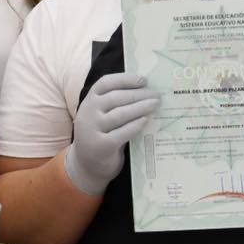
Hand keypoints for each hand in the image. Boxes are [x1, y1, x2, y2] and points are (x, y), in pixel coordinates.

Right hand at [63, 72, 160, 194]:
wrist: (86, 164)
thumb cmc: (100, 134)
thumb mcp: (100, 115)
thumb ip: (114, 104)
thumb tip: (145, 91)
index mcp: (89, 101)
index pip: (105, 83)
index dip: (125, 79)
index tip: (143, 80)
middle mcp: (88, 113)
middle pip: (115, 98)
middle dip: (138, 94)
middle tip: (156, 95)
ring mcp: (93, 130)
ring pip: (120, 114)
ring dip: (140, 108)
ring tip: (155, 105)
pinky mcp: (101, 146)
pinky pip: (122, 133)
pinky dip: (135, 126)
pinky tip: (145, 121)